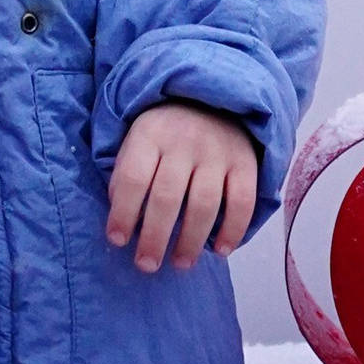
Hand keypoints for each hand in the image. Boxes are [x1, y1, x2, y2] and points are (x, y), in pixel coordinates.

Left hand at [107, 103, 258, 274]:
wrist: (214, 97)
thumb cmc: (167, 129)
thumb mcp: (138, 138)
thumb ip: (127, 172)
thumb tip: (121, 216)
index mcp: (149, 134)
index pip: (133, 177)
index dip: (123, 213)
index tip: (117, 241)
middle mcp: (183, 141)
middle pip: (167, 197)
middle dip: (155, 237)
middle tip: (147, 265)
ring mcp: (217, 151)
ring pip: (204, 203)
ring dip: (191, 240)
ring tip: (181, 264)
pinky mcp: (245, 161)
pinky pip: (242, 200)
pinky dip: (233, 229)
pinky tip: (221, 250)